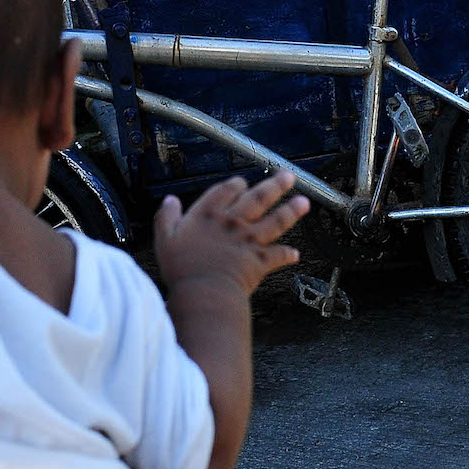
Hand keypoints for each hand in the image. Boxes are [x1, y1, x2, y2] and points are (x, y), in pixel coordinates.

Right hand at [153, 172, 308, 297]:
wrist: (204, 292)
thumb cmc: (182, 269)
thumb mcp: (164, 239)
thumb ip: (167, 217)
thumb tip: (169, 200)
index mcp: (208, 215)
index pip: (225, 192)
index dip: (236, 185)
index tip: (243, 182)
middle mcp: (232, 223)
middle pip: (258, 199)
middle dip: (275, 186)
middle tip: (289, 176)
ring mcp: (249, 241)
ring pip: (275, 221)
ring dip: (291, 211)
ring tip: (304, 202)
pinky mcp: (260, 260)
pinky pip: (278, 255)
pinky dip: (287, 255)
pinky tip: (295, 254)